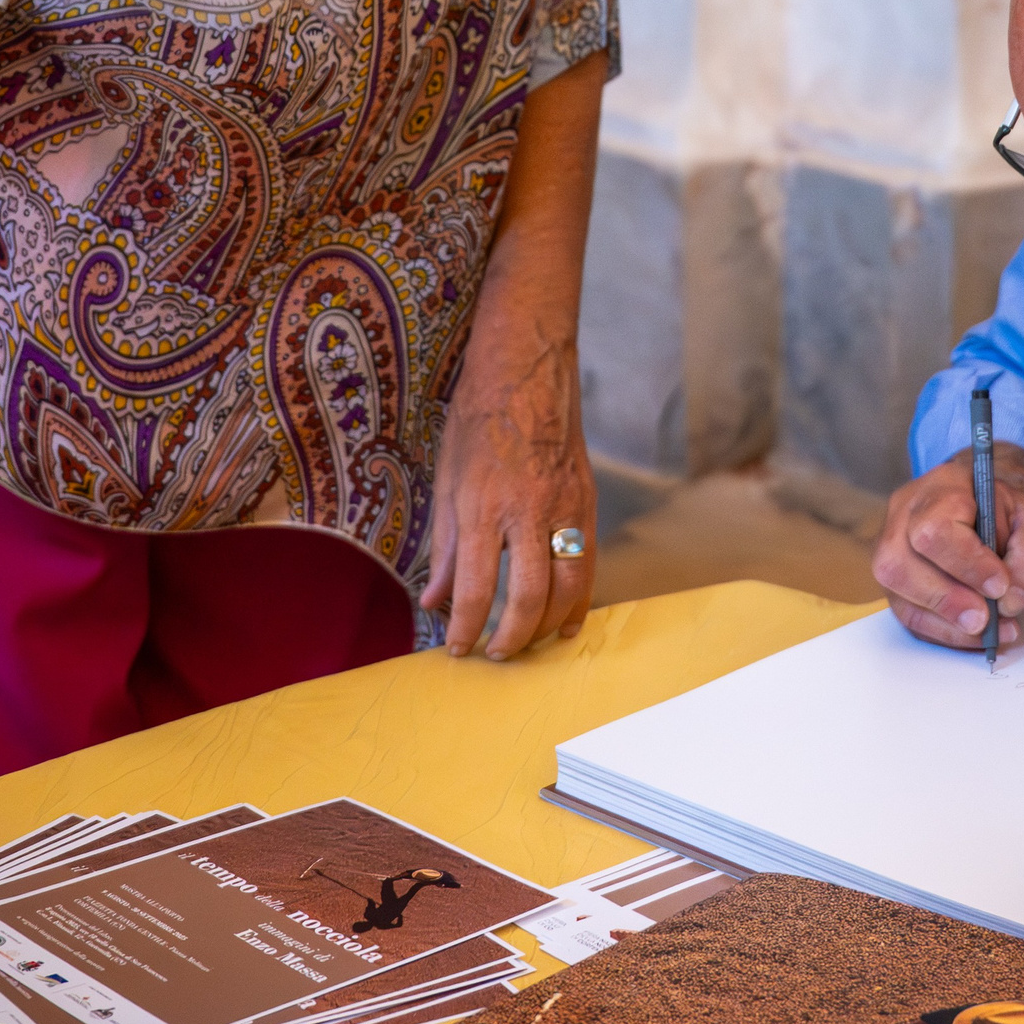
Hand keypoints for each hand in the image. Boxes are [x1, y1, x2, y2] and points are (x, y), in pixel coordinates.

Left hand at [422, 310, 596, 659]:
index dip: (465, 629)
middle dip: (512, 638)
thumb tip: (434, 600)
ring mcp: (565, 506)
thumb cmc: (479, 419)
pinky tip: (567, 621)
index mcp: (484, 506)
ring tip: (527, 643)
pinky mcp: (587, 501)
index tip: (457, 649)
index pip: (475, 588)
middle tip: (495, 654)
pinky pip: (589, 563)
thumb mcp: (446, 479)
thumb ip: (443, 546)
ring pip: (568, 587)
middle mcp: (528, 511)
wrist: (527, 369)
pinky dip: (580, 599)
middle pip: (528, 598)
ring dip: (547, 626)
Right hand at [873, 444, 1023, 650]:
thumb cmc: (1017, 519)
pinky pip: (906, 613)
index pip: (935, 528)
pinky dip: (941, 631)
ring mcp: (892, 544)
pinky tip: (972, 633)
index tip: (1000, 585)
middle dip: (946, 600)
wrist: (1001, 516)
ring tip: (986, 629)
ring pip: (896, 590)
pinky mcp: (896, 578)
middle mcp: (907, 512)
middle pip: (899, 562)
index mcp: (944, 486)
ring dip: (943, 620)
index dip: (966, 564)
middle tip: (985, 619)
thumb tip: (1007, 603)